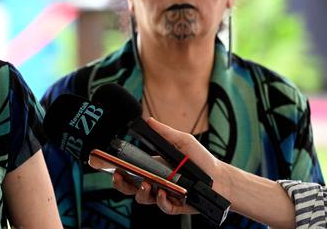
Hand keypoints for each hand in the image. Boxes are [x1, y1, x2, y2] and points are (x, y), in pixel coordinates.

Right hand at [111, 118, 226, 215]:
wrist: (221, 178)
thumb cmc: (201, 160)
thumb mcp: (183, 142)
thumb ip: (165, 133)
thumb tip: (149, 120)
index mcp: (153, 167)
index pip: (129, 169)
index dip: (115, 168)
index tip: (106, 163)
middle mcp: (155, 182)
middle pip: (129, 186)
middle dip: (120, 183)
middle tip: (119, 175)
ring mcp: (163, 195)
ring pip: (142, 198)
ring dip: (141, 192)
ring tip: (147, 183)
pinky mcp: (174, 206)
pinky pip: (162, 206)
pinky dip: (160, 201)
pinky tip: (163, 193)